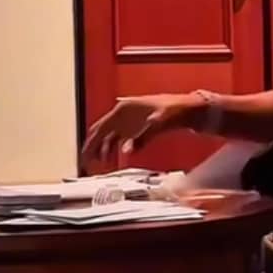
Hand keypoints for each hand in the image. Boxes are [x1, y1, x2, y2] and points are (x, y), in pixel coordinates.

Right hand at [81, 93, 202, 166]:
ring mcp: (129, 121)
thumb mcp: (158, 122)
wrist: (188, 109)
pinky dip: (115, 148)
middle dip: (92, 147)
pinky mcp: (137, 128)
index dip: (91, 142)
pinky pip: (120, 139)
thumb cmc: (174, 110)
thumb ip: (142, 137)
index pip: (100, 128)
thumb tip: (126, 149)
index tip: (85, 154)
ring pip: (109, 136)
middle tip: (85, 162)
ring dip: (103, 150)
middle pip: (101, 132)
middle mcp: (123, 115)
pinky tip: (114, 158)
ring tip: (99, 163)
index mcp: (123, 109)